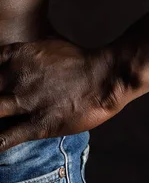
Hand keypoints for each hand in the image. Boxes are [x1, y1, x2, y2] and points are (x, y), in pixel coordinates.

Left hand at [0, 35, 127, 151]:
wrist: (105, 76)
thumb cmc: (81, 59)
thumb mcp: (51, 43)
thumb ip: (30, 49)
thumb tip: (25, 47)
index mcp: (17, 55)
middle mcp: (15, 77)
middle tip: (1, 103)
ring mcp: (24, 101)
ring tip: (0, 118)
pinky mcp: (36, 124)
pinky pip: (3, 139)